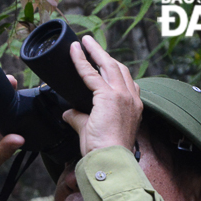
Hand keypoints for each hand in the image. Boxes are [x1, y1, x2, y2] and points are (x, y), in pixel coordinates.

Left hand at [62, 36, 142, 156]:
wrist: (109, 159)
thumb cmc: (103, 150)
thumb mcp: (91, 130)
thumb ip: (80, 118)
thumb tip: (68, 112)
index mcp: (132, 106)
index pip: (125, 81)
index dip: (113, 69)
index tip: (103, 60)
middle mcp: (131, 98)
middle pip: (118, 68)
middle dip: (104, 54)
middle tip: (90, 43)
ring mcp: (122, 96)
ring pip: (108, 65)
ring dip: (95, 51)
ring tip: (84, 42)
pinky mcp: (108, 97)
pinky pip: (91, 74)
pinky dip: (81, 62)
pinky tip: (74, 52)